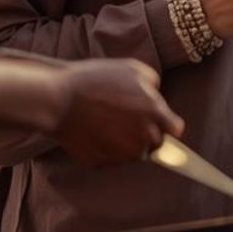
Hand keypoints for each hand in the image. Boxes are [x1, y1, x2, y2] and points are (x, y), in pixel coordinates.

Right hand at [52, 58, 183, 166]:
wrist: (57, 100)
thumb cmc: (94, 80)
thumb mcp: (132, 69)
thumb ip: (153, 85)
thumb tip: (156, 97)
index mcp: (154, 113)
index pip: (175, 129)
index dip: (167, 123)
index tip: (159, 120)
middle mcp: (142, 138)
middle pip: (156, 144)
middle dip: (147, 133)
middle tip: (127, 119)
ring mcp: (122, 154)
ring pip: (134, 154)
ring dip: (128, 143)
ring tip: (109, 124)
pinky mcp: (102, 162)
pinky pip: (112, 160)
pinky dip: (108, 150)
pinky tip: (96, 133)